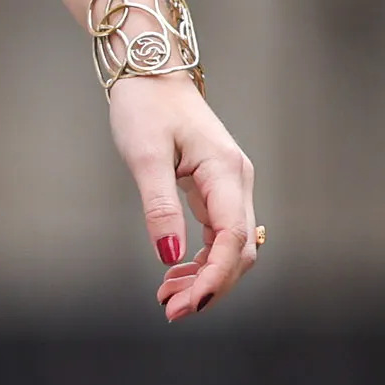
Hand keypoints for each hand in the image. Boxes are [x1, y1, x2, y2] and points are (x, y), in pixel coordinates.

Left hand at [118, 77, 259, 321]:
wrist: (151, 74)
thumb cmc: (146, 107)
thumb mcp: (145, 156)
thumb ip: (158, 207)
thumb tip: (169, 256)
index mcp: (225, 171)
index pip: (234, 237)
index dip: (216, 276)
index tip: (188, 303)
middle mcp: (237, 181)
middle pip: (240, 250)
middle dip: (210, 286)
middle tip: (170, 310)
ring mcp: (230, 186)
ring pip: (232, 247)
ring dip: (205, 277)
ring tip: (167, 298)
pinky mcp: (217, 190)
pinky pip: (220, 235)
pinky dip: (202, 260)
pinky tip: (175, 273)